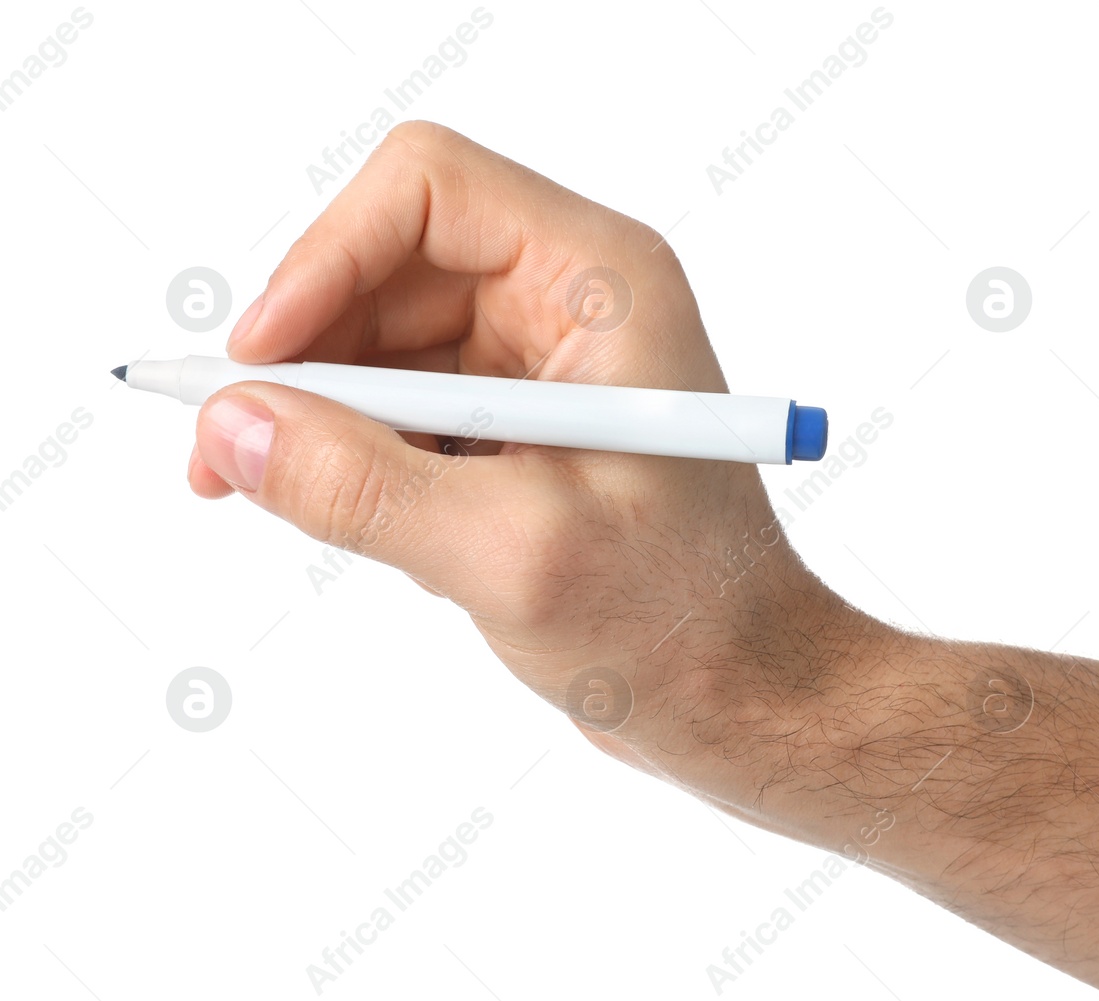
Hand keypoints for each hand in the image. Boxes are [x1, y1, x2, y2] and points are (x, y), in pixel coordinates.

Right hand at [192, 121, 847, 794]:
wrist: (742, 696)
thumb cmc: (679, 620)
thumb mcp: (512, 554)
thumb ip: (362, 487)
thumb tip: (233, 428)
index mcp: (600, 284)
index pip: (429, 190)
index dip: (326, 256)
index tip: (259, 361)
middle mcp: (571, 302)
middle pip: (387, 264)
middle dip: (305, 352)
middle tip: (233, 450)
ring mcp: (542, 365)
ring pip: (383, 341)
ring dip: (324, 415)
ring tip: (305, 504)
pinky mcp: (518, 429)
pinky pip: (403, 406)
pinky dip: (362, 457)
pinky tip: (383, 530)